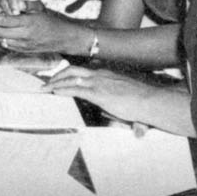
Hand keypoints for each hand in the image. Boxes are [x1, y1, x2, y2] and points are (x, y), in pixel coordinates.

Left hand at [0, 9, 86, 54]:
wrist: (64, 38)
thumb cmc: (51, 21)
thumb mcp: (38, 10)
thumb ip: (24, 6)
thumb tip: (12, 4)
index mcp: (28, 23)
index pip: (4, 21)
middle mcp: (25, 35)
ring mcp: (24, 45)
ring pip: (1, 41)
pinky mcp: (25, 51)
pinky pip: (7, 47)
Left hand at [41, 66, 157, 123]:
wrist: (151, 101)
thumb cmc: (143, 103)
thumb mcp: (128, 102)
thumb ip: (122, 109)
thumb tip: (127, 125)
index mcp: (107, 75)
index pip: (84, 71)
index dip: (69, 75)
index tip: (60, 80)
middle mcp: (101, 75)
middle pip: (73, 69)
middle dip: (58, 75)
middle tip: (48, 83)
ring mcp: (99, 83)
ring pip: (70, 78)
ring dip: (55, 82)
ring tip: (46, 89)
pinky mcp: (98, 93)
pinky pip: (75, 89)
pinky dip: (62, 90)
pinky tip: (55, 93)